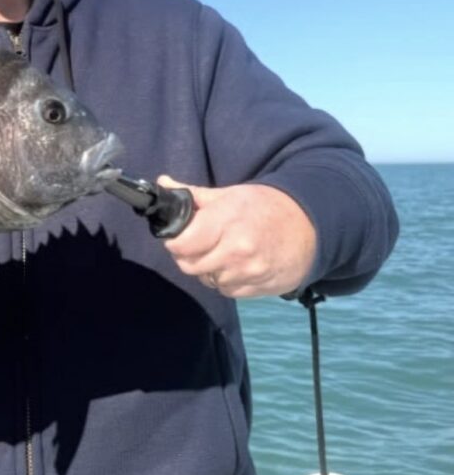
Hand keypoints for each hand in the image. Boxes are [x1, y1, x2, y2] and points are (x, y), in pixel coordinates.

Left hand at [159, 175, 316, 297]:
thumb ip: (194, 194)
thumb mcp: (229, 194)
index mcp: (225, 221)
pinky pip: (227, 291)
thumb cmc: (265, 206)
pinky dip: (225, 281)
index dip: (174, 241)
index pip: (182, 244)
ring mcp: (249, 271)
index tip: (178, 237)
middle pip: (190, 265)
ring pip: (208, 280)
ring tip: (219, 253)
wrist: (310, 225)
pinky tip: (234, 266)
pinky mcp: (259, 287)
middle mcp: (236, 249)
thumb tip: (163, 183)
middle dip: (188, 256)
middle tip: (196, 245)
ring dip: (208, 270)